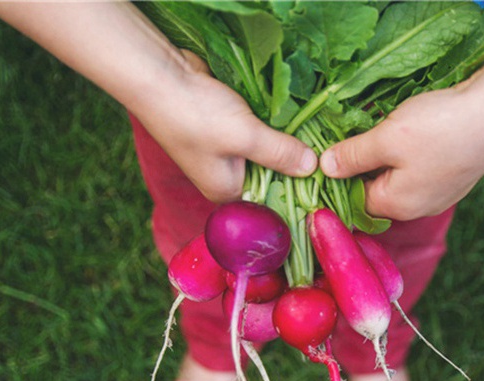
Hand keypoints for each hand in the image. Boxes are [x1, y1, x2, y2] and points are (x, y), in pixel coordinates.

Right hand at [136, 50, 317, 202]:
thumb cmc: (197, 115)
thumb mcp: (246, 137)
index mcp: (226, 191)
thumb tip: (312, 168)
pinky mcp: (224, 127)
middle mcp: (224, 176)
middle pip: (269, 176)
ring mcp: (223, 151)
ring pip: (263, 151)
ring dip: (282, 140)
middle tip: (326, 154)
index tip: (325, 180)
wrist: (158, 75)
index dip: (296, 192)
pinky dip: (269, 124)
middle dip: (291, 163)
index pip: (269, 202)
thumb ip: (280, 153)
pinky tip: (292, 115)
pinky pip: (255, 132)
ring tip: (315, 133)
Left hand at [319, 1, 483, 221]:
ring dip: (389, 157)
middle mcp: (418, 209)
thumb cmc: (441, 127)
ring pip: (400, 179)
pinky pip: (422, 171)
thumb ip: (353, 156)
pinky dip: (412, 154)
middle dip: (365, 165)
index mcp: (396, 205)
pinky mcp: (456, 178)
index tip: (332, 151)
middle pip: (377, 191)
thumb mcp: (386, 138)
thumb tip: (325, 169)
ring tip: (387, 128)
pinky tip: (417, 130)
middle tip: (358, 133)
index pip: (352, 201)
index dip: (339, 177)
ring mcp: (440, 195)